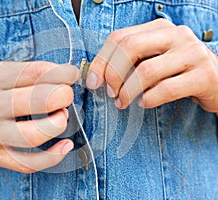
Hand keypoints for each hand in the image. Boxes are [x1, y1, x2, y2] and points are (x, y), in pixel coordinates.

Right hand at [0, 61, 78, 172]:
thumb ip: (26, 72)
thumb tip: (61, 74)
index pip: (35, 73)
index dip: (62, 74)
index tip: (72, 75)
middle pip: (38, 102)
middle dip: (62, 96)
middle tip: (66, 95)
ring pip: (34, 135)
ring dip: (58, 124)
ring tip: (61, 116)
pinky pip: (28, 163)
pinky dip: (52, 157)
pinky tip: (64, 146)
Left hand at [86, 19, 217, 111]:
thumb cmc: (177, 72)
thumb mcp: (152, 60)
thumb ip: (129, 62)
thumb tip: (97, 76)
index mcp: (159, 28)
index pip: (120, 37)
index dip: (101, 61)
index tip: (93, 82)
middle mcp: (176, 34)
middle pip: (130, 46)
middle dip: (112, 74)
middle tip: (110, 93)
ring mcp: (192, 53)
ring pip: (147, 71)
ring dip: (128, 91)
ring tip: (124, 102)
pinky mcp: (204, 75)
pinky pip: (166, 89)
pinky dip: (149, 99)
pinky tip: (144, 103)